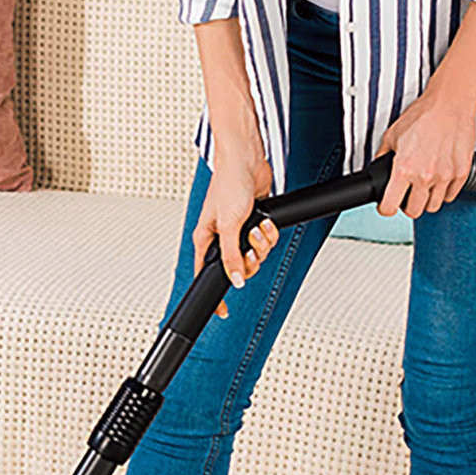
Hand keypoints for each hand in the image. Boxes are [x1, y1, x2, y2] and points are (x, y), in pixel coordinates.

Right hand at [192, 143, 279, 318]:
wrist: (246, 162)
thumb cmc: (228, 185)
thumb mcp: (228, 226)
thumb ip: (231, 257)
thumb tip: (235, 280)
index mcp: (206, 240)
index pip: (207, 275)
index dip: (216, 295)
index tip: (223, 311)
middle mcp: (221, 238)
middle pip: (238, 267)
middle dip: (251, 260)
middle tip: (251, 248)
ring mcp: (239, 231)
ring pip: (256, 255)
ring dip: (263, 244)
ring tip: (259, 227)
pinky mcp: (255, 223)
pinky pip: (266, 241)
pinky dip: (270, 234)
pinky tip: (266, 222)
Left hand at [376, 89, 475, 218]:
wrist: (449, 104)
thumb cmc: (422, 115)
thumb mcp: (391, 135)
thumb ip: (383, 156)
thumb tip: (376, 168)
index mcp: (404, 169)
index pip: (390, 206)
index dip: (386, 208)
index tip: (387, 205)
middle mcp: (425, 176)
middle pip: (414, 211)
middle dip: (407, 206)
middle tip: (406, 196)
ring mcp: (445, 176)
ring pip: (433, 206)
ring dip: (426, 200)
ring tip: (423, 188)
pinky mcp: (462, 172)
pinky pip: (451, 195)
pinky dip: (443, 192)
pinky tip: (438, 181)